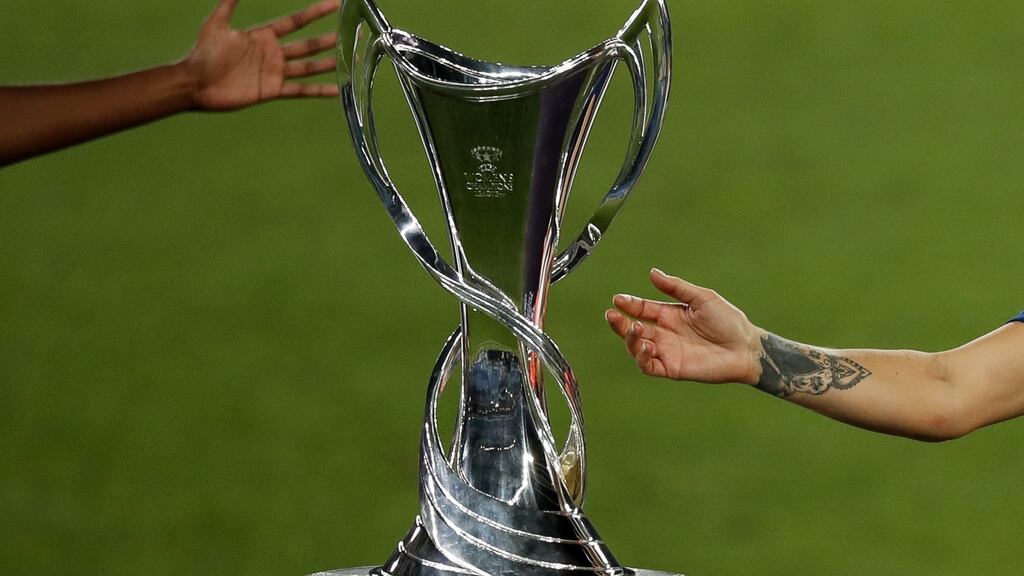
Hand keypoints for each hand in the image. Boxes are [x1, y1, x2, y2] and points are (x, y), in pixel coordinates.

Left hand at [184, 0, 340, 110]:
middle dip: (328, 39)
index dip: (315, 12)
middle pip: (307, 44)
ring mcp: (274, 72)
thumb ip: (229, 3)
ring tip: (349, 59)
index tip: (334, 4)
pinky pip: (300, 90)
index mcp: (263, 36)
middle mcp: (273, 53)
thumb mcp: (216, 23)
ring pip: (308, 66)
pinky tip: (336, 90)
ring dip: (328, 63)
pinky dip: (318, 90)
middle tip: (351, 33)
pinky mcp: (272, 90)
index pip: (295, 21)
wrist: (195, 82)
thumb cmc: (203, 53)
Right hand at [605, 269, 763, 383]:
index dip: (629, 304)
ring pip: (636, 348)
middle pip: (633, 329)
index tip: (618, 300)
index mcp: (670, 314)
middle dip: (619, 323)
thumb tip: (653, 273)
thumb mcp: (702, 298)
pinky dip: (642, 358)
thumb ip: (676, 288)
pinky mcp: (672, 368)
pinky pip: (648, 366)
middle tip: (612, 315)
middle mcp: (665, 333)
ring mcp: (667, 351)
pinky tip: (647, 347)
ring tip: (636, 330)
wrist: (745, 347)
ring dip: (630, 339)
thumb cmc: (729, 321)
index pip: (642, 309)